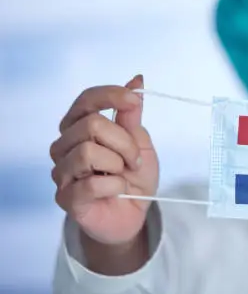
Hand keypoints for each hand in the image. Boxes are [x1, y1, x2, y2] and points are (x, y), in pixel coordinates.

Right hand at [50, 75, 159, 245]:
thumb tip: (136, 79)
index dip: (111, 96)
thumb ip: (132, 114)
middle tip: (134, 160)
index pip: (86, 100)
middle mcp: (64, 146)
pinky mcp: (66, 198)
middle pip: (92, 125)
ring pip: (88, 152)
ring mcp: (62, 172)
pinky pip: (92, 183)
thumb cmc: (133, 176)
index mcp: (79, 127)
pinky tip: (116, 190)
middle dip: (125, 142)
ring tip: (123, 175)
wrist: (134, 213)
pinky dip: (115, 185)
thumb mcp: (139, 141)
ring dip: (118, 164)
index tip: (135, 100)